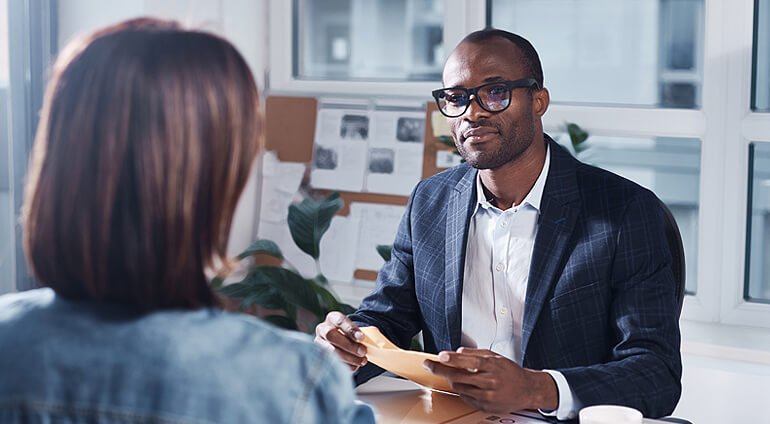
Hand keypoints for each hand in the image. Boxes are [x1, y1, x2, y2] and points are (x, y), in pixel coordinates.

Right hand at [314, 311, 367, 370]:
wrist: (342, 342)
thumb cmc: (350, 335)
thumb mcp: (354, 330)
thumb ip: (360, 334)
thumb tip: (375, 343)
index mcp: (332, 318)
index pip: (339, 321)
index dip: (350, 329)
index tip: (362, 338)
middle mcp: (322, 329)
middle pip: (331, 335)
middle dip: (348, 345)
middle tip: (363, 351)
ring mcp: (319, 343)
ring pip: (330, 351)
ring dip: (348, 357)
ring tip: (362, 361)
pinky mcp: (319, 356)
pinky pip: (330, 362)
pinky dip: (344, 366)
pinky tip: (354, 367)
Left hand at [423, 347, 557, 412]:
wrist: (527, 390)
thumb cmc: (511, 372)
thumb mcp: (496, 357)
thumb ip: (476, 353)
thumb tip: (458, 351)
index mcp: (492, 366)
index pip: (468, 361)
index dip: (453, 359)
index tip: (441, 356)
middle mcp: (489, 381)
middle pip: (459, 376)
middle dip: (441, 370)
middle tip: (430, 365)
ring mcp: (487, 395)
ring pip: (460, 387)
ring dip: (451, 380)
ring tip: (450, 374)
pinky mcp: (485, 406)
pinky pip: (466, 397)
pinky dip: (462, 390)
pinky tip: (465, 385)